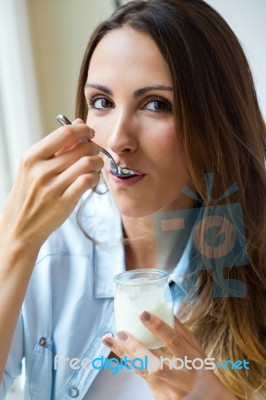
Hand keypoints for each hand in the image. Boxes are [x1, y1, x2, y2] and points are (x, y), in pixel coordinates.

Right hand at [1, 119, 102, 248]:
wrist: (19, 227)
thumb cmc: (29, 194)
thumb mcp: (34, 167)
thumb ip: (57, 145)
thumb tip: (78, 123)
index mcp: (32, 157)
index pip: (65, 133)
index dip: (83, 130)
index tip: (90, 133)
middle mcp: (41, 170)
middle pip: (81, 148)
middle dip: (94, 148)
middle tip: (94, 153)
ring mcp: (52, 187)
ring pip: (87, 163)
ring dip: (97, 163)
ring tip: (95, 166)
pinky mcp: (63, 202)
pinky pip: (88, 181)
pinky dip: (94, 178)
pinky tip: (91, 180)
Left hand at [102, 312, 236, 399]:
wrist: (206, 399)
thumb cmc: (200, 369)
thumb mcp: (196, 349)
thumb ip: (181, 331)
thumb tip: (165, 308)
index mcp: (190, 359)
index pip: (174, 342)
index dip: (158, 328)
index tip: (143, 314)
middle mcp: (179, 377)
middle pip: (154, 364)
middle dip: (135, 348)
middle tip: (121, 332)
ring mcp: (167, 389)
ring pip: (141, 370)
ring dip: (123, 353)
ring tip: (108, 338)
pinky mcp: (157, 395)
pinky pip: (139, 373)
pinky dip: (128, 358)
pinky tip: (116, 347)